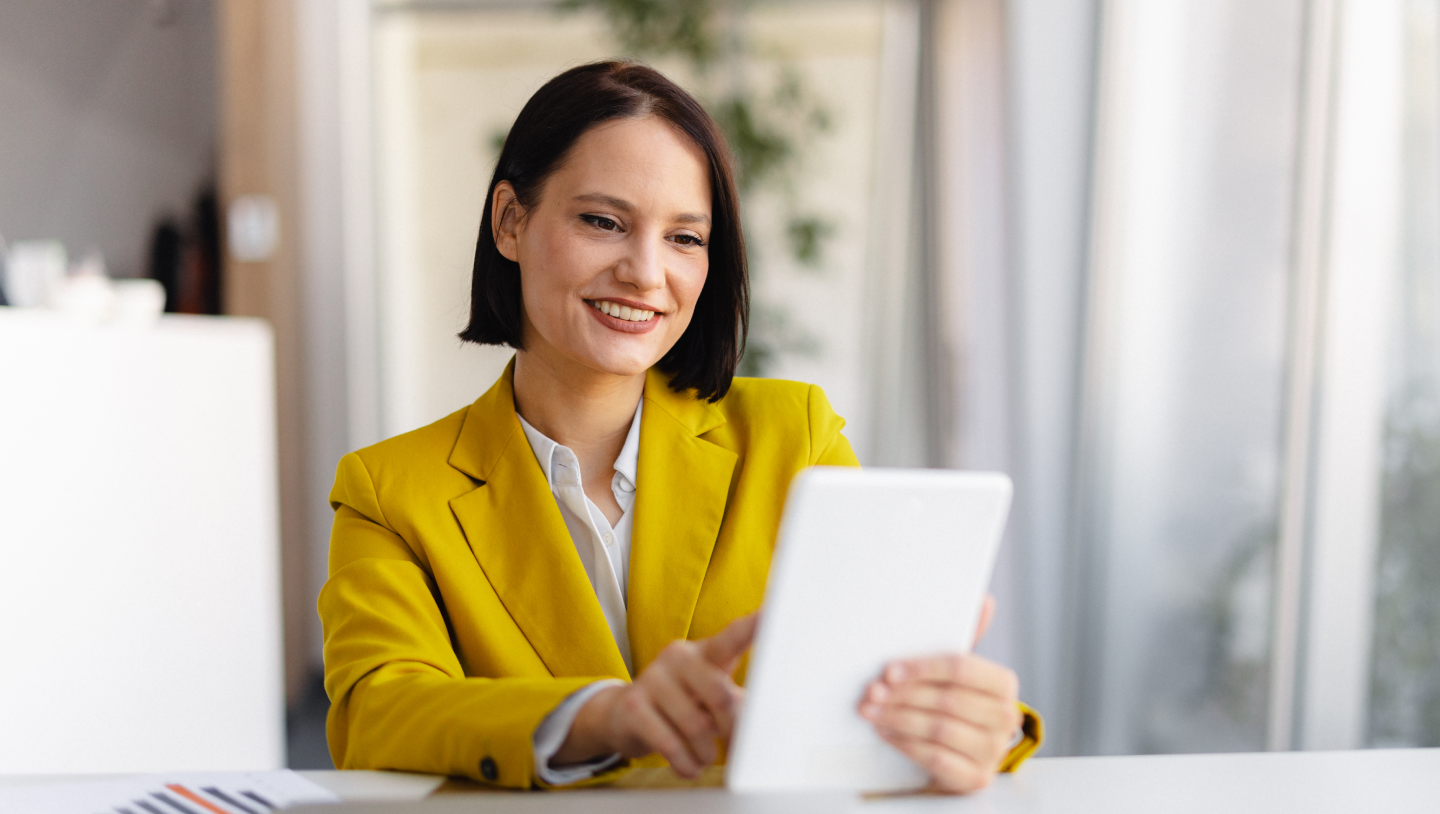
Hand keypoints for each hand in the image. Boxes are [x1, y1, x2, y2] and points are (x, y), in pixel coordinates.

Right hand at [553, 613, 757, 777]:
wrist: (623, 714)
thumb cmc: (679, 703)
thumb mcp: (709, 697)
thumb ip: (735, 703)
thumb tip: (757, 724)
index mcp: (704, 652)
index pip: (732, 637)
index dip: (753, 627)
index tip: (772, 612)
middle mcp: (678, 657)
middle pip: (720, 695)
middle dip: (730, 729)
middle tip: (730, 745)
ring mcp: (652, 678)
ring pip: (696, 725)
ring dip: (707, 753)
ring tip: (705, 757)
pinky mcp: (633, 705)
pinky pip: (670, 744)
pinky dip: (686, 763)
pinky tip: (689, 766)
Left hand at [858, 595, 1021, 792]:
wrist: (956, 754)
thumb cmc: (951, 704)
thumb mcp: (955, 673)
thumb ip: (963, 640)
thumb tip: (985, 600)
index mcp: (1003, 684)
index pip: (962, 669)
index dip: (923, 668)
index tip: (890, 669)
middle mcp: (1006, 718)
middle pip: (947, 699)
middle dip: (904, 694)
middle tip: (872, 690)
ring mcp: (993, 751)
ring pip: (939, 728)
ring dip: (898, 717)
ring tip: (871, 709)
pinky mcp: (975, 778)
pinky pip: (936, 758)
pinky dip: (905, 743)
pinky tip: (885, 731)